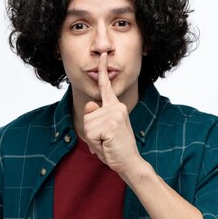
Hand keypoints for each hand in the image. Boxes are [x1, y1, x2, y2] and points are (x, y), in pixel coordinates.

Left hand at [83, 53, 142, 174]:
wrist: (130, 163)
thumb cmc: (116, 148)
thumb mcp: (102, 130)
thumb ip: (95, 117)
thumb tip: (91, 105)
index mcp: (116, 107)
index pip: (106, 87)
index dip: (103, 70)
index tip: (102, 55)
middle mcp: (116, 107)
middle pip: (87, 115)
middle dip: (92, 132)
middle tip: (107, 140)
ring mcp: (114, 115)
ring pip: (87, 125)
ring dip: (94, 139)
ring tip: (108, 143)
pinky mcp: (110, 124)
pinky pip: (90, 134)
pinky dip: (96, 144)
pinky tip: (108, 145)